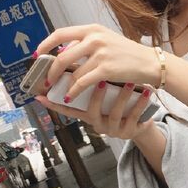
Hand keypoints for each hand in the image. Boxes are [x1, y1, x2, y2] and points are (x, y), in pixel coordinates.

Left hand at [34, 24, 159, 102]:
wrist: (150, 63)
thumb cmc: (129, 53)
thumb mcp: (107, 40)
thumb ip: (87, 42)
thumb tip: (65, 51)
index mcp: (92, 29)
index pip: (60, 33)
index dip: (45, 44)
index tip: (38, 55)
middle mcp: (95, 38)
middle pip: (62, 55)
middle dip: (52, 70)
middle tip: (48, 79)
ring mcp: (100, 53)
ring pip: (72, 71)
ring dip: (63, 83)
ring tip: (60, 90)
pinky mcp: (106, 69)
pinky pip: (82, 82)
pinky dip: (73, 91)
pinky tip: (70, 96)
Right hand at [36, 79, 154, 141]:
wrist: (142, 119)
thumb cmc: (118, 102)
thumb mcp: (102, 93)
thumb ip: (87, 80)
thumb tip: (68, 57)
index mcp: (87, 112)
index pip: (67, 109)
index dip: (54, 104)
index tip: (41, 96)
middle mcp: (97, 122)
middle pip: (90, 111)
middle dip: (96, 96)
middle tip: (100, 80)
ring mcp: (113, 127)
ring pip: (115, 114)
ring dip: (122, 97)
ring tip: (129, 84)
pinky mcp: (131, 130)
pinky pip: (135, 117)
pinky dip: (140, 104)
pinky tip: (146, 93)